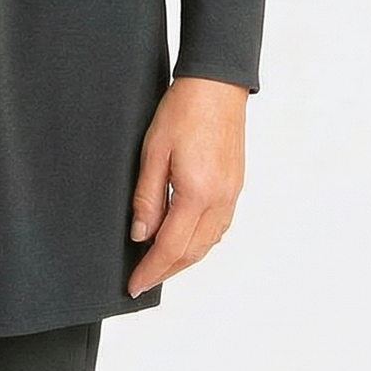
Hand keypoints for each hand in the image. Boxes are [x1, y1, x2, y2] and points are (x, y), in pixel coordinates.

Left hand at [126, 76, 247, 296]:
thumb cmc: (183, 111)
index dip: (151, 270)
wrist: (216, 86)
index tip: (134, 285)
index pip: (171, 247)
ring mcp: (231, 194)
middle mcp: (220, 200)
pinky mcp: (235, 186)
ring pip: (208, 243)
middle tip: (142, 281)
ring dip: (183, 259)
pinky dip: (199, 242)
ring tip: (159, 265)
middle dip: (166, 271)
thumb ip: (147, 198)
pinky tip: (184, 240)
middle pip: (192, 252)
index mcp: (197, 194)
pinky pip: (218, 227)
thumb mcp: (153, 153)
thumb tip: (141, 235)